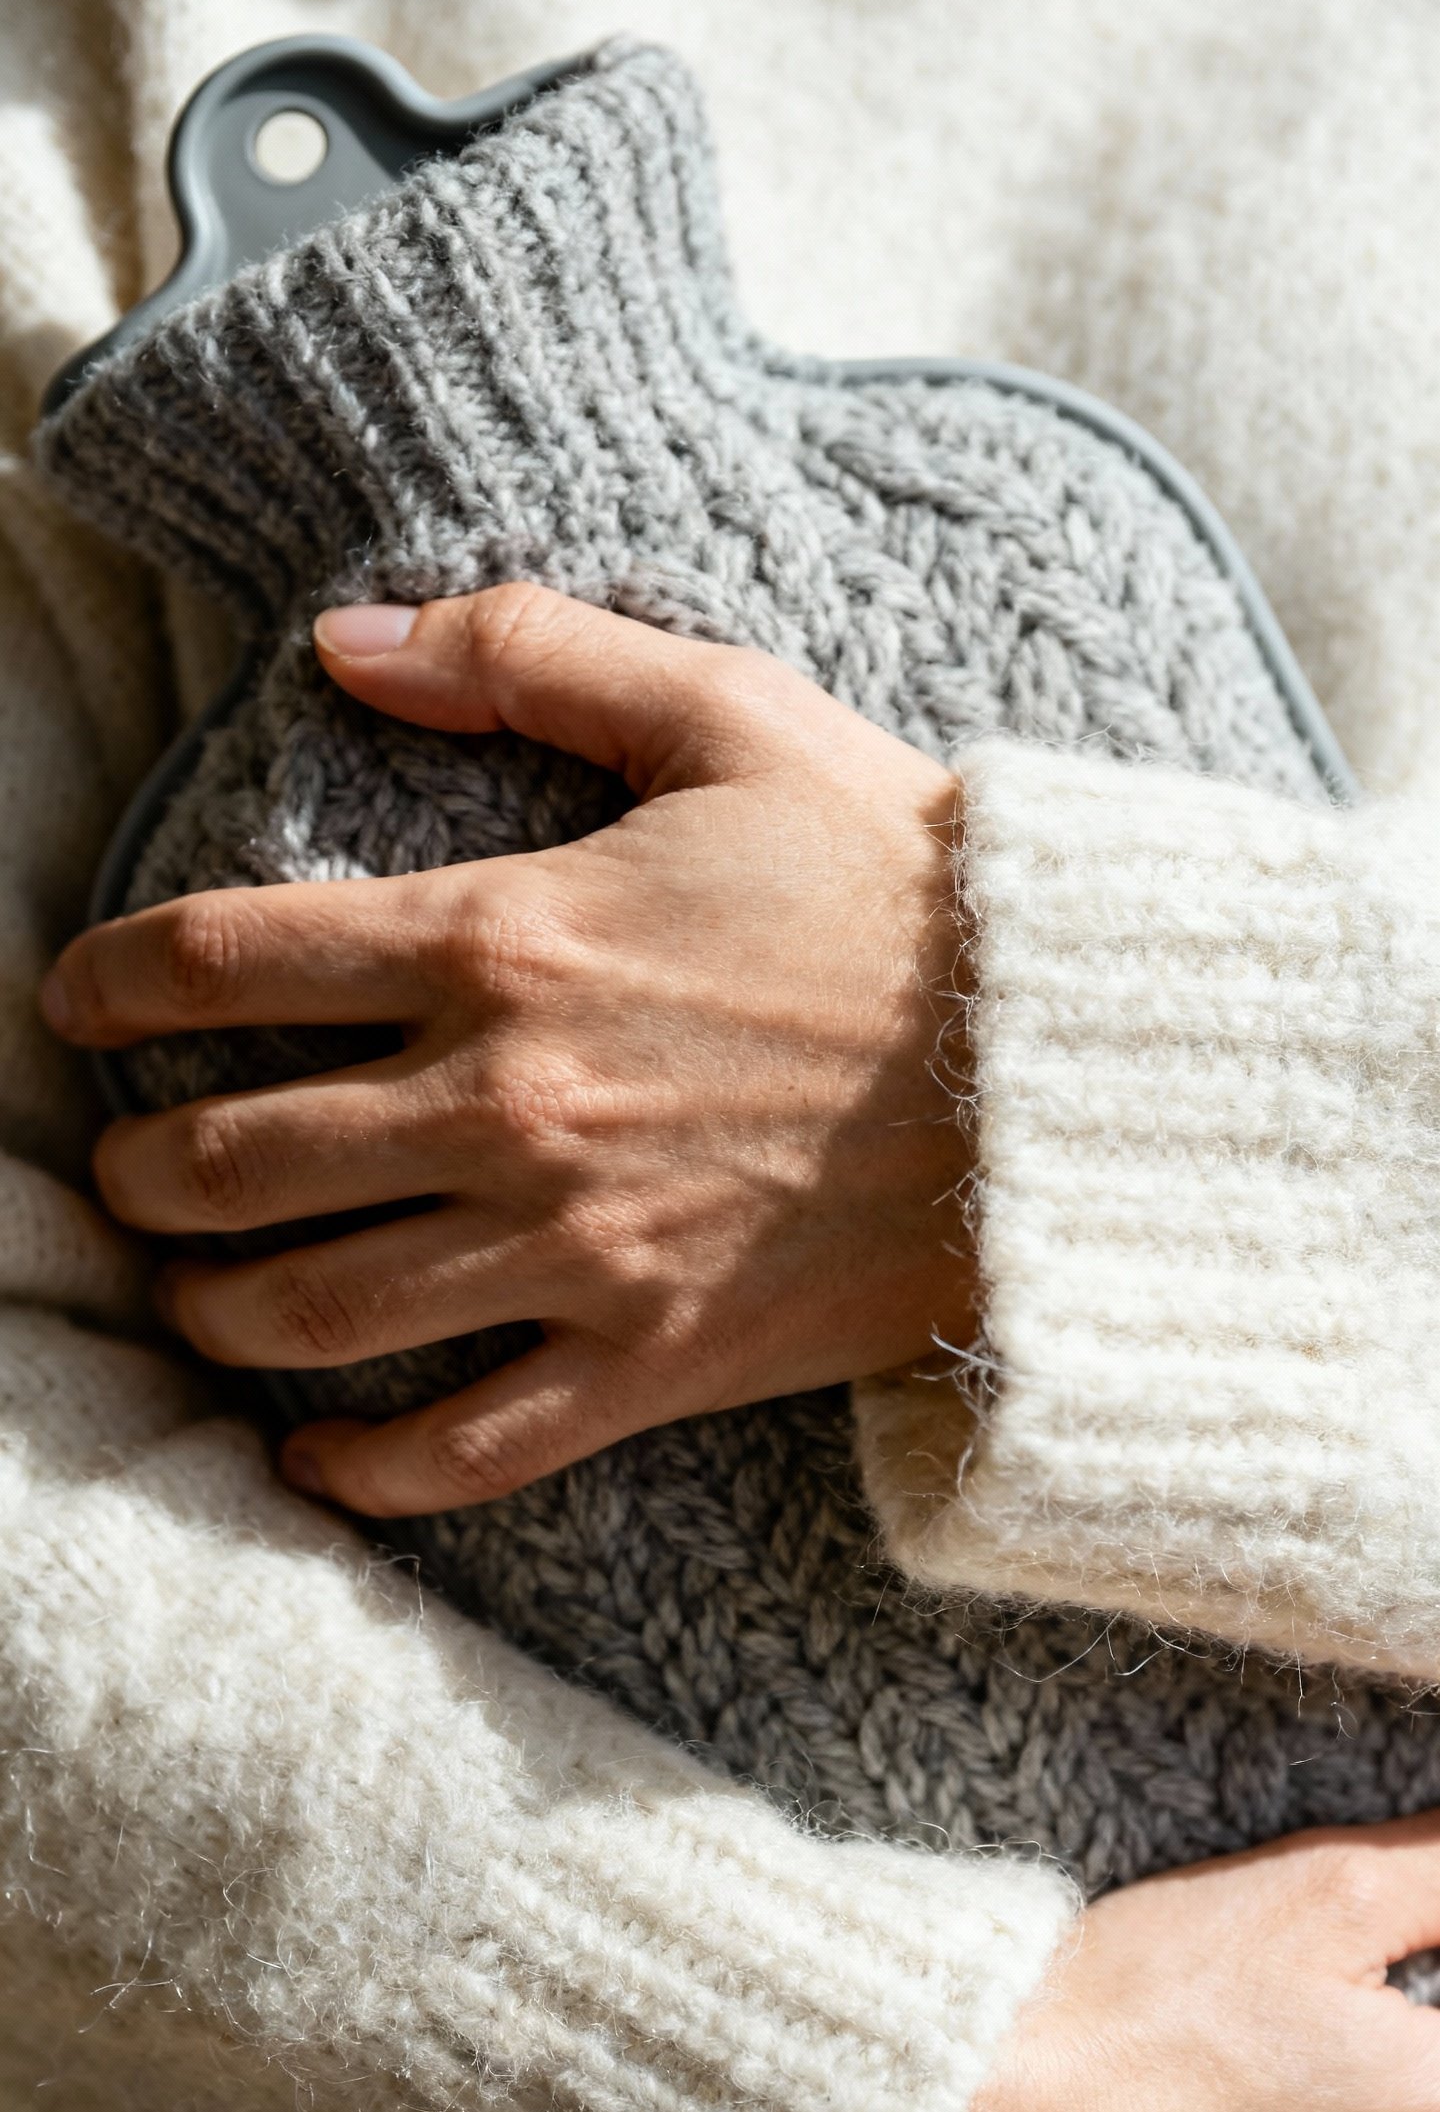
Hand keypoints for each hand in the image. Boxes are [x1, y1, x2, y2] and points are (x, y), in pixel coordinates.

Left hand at [41, 585, 972, 1514]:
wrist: (1068, 1062)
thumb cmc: (899, 879)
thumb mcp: (730, 713)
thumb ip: (526, 655)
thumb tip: (341, 642)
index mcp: (508, 938)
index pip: (225, 960)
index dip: (109, 981)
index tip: (75, 1002)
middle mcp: (509, 1103)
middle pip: (233, 1158)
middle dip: (140, 1172)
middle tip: (127, 1174)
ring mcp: (575, 1248)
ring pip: (314, 1314)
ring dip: (211, 1311)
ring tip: (190, 1297)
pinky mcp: (649, 1359)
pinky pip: (463, 1446)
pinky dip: (362, 1468)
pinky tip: (309, 1458)